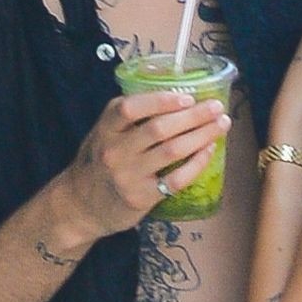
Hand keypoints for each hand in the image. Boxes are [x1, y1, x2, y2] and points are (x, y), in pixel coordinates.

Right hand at [60, 90, 228, 239]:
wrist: (80, 206)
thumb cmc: (98, 164)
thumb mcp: (103, 134)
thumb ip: (129, 118)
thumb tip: (175, 98)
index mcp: (106, 128)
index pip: (130, 108)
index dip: (161, 100)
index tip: (187, 96)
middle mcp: (115, 150)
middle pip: (158, 128)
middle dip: (193, 116)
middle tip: (216, 107)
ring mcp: (128, 175)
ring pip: (172, 151)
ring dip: (201, 136)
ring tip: (221, 125)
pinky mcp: (140, 197)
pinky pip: (175, 179)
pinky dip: (196, 164)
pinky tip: (209, 151)